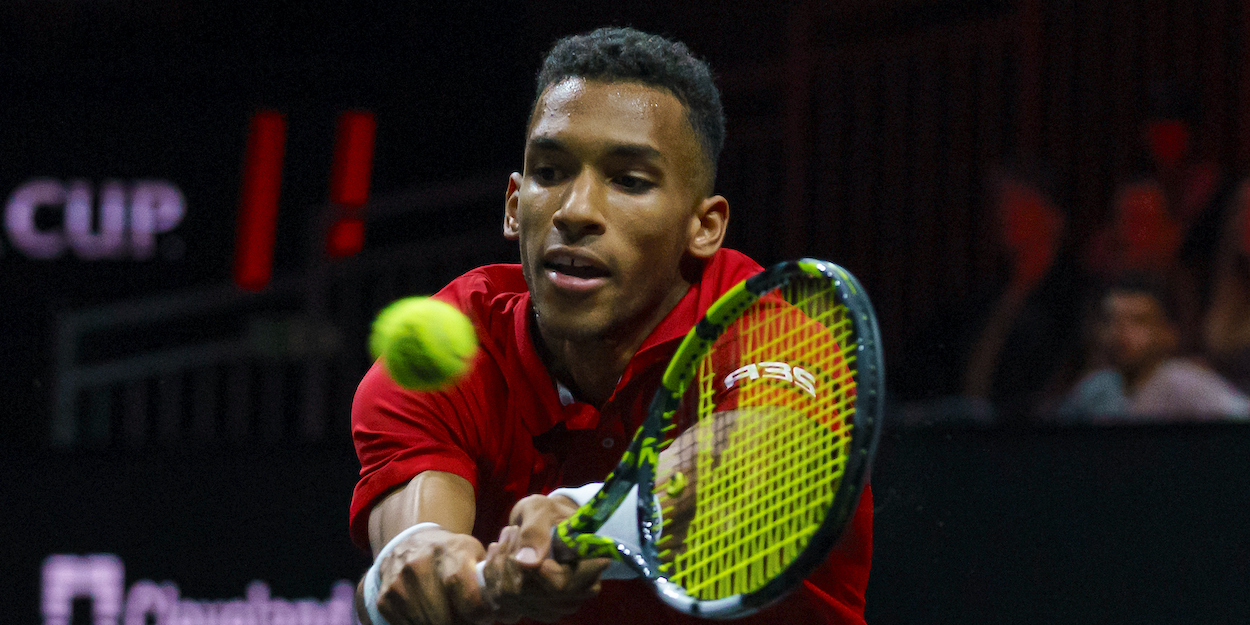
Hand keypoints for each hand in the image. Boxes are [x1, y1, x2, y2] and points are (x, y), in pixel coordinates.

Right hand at [373, 526, 493, 624]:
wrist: (411, 542)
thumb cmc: (452, 554)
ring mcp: (400, 583)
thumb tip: (512, 613)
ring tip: (451, 617)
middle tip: (468, 620)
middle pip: (444, 620)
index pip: (469, 598)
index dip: (479, 615)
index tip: (485, 618)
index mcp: (452, 554)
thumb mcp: (474, 553)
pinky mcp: (385, 598)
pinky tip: (430, 616)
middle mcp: (421, 565)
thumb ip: (490, 579)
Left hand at [478, 495, 611, 622]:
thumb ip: (536, 531)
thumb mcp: (541, 510)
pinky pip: (501, 601)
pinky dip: (493, 574)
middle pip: (533, 595)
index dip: (535, 570)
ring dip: (500, 565)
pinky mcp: (533, 610)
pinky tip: (497, 553)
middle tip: (510, 530)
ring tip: (506, 538)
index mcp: (591, 567)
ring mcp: (556, 607)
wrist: (542, 525)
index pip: (561, 585)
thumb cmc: (546, 513)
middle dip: (510, 561)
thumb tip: (528, 563)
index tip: (519, 536)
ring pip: (513, 598)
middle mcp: (578, 594)